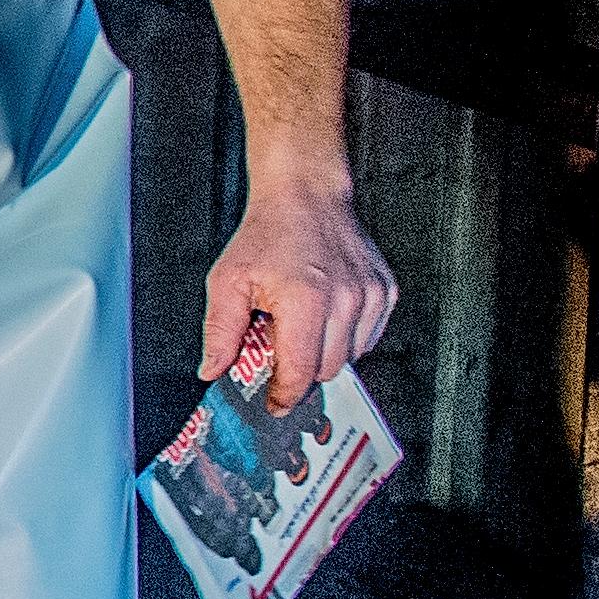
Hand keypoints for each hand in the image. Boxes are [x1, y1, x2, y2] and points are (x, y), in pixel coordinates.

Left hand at [204, 177, 396, 400]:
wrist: (305, 195)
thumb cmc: (267, 234)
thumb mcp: (227, 282)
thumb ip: (220, 332)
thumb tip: (213, 370)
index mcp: (305, 300)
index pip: (301, 372)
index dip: (284, 394)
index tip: (273, 403)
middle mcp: (346, 300)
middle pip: (327, 370)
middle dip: (300, 371)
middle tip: (278, 352)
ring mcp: (370, 297)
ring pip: (351, 357)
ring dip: (324, 353)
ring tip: (300, 325)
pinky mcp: (385, 292)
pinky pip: (368, 337)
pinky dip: (346, 337)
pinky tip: (323, 315)